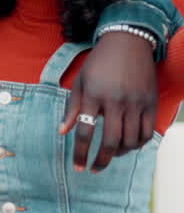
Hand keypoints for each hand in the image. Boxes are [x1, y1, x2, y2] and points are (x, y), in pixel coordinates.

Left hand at [58, 30, 156, 171]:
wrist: (127, 43)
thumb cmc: (98, 63)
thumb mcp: (80, 82)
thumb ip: (72, 108)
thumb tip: (63, 132)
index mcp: (94, 96)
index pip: (86, 132)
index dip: (80, 153)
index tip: (77, 167)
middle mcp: (116, 101)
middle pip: (111, 141)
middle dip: (101, 160)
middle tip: (93, 169)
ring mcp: (136, 103)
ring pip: (131, 140)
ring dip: (120, 154)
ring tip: (110, 156)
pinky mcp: (151, 103)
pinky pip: (147, 132)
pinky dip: (138, 144)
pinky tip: (128, 146)